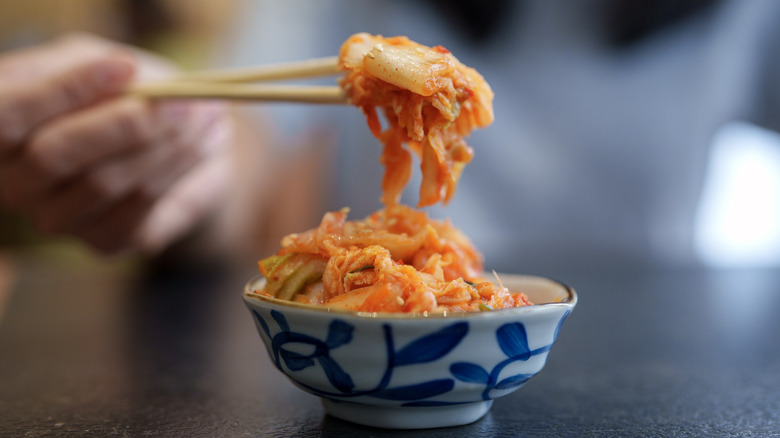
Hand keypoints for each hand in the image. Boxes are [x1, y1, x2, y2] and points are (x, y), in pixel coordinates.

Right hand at [0, 34, 232, 254]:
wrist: (173, 143)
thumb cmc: (125, 93)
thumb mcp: (101, 62)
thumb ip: (94, 65)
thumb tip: (121, 72)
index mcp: (0, 129)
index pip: (7, 115)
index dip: (64, 90)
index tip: (126, 67)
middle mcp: (15, 181)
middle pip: (52, 156)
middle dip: (123, 123)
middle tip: (179, 100)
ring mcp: (56, 218)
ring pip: (104, 182)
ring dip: (165, 142)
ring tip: (204, 112)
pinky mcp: (105, 241)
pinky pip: (141, 204)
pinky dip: (181, 165)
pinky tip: (205, 141)